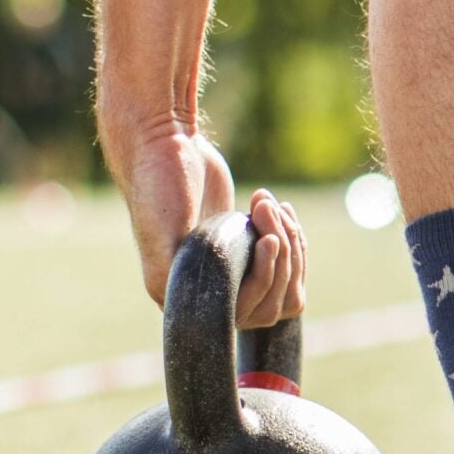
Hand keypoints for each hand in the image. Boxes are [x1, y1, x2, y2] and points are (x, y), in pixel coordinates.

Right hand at [102, 115, 305, 326]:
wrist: (165, 144)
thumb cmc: (160, 183)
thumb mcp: (162, 228)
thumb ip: (168, 269)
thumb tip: (177, 310)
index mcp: (180, 291)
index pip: (247, 310)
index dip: (266, 277)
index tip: (270, 240)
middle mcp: (206, 288)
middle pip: (273, 299)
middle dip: (283, 254)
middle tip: (268, 208)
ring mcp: (227, 269)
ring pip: (283, 279)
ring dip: (290, 241)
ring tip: (270, 203)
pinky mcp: (242, 247)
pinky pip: (284, 260)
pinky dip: (292, 236)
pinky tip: (281, 207)